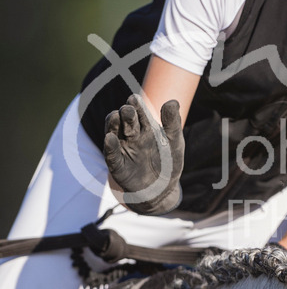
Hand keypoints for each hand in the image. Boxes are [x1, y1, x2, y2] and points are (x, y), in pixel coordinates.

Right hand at [103, 95, 184, 214]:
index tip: (135, 99)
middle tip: (128, 109)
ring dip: (112, 124)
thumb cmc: (168, 162)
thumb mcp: (174, 141)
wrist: (163, 189)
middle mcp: (131, 135)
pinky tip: (110, 138)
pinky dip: (110, 146)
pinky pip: (111, 154)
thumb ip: (172, 122)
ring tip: (115, 117)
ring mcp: (123, 149)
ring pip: (113, 132)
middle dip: (126, 113)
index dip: (136, 105)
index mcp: (145, 127)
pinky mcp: (117, 165)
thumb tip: (173, 101)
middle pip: (125, 120)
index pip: (138, 111)